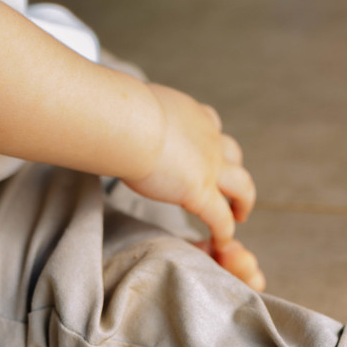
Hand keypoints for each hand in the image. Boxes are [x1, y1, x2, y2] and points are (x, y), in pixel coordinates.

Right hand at [124, 84, 262, 288]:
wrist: (128, 122)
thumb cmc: (119, 110)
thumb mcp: (130, 104)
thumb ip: (127, 114)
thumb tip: (103, 114)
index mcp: (191, 115)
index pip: (210, 125)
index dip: (212, 141)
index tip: (210, 154)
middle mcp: (208, 138)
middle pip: (233, 155)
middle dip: (234, 171)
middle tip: (233, 190)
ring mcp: (210, 166)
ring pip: (242, 186)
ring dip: (243, 201)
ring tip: (240, 216)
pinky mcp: (200, 192)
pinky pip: (221, 218)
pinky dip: (224, 231)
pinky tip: (222, 242)